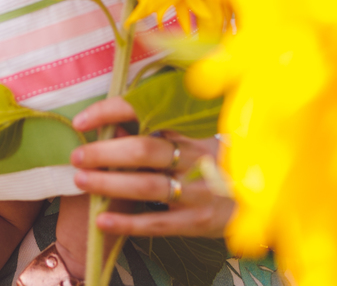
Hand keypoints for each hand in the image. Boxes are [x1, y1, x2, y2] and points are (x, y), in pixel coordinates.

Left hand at [70, 97, 233, 238]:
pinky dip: (127, 223)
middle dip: (104, 153)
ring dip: (109, 184)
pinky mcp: (196, 221)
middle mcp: (194, 157)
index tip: (81, 121)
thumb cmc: (218, 163)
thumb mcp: (197, 139)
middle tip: (77, 156)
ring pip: (147, 186)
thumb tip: (115, 126)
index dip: (111, 114)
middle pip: (143, 150)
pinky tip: (102, 222)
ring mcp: (197, 191)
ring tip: (81, 181)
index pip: (147, 113)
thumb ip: (160, 132)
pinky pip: (156, 222)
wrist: (260, 199)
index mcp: (191, 130)